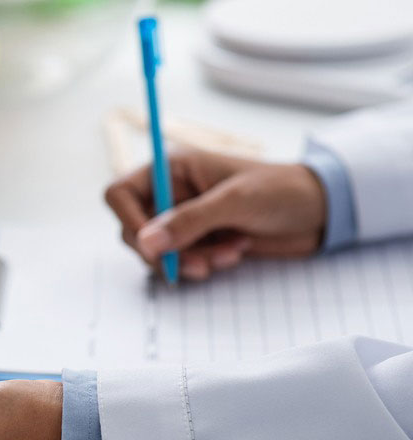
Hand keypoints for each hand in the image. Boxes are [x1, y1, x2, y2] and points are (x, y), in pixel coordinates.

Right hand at [104, 150, 326, 280]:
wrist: (322, 211)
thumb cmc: (282, 190)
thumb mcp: (235, 201)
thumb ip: (188, 221)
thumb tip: (145, 243)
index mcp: (172, 170)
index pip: (121, 194)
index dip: (128, 221)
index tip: (151, 246)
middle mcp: (171, 194)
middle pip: (135, 230)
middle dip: (165, 251)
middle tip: (197, 262)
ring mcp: (184, 220)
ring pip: (157, 252)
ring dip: (188, 261)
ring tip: (227, 255)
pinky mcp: (198, 241)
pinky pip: (179, 262)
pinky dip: (202, 265)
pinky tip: (234, 253)